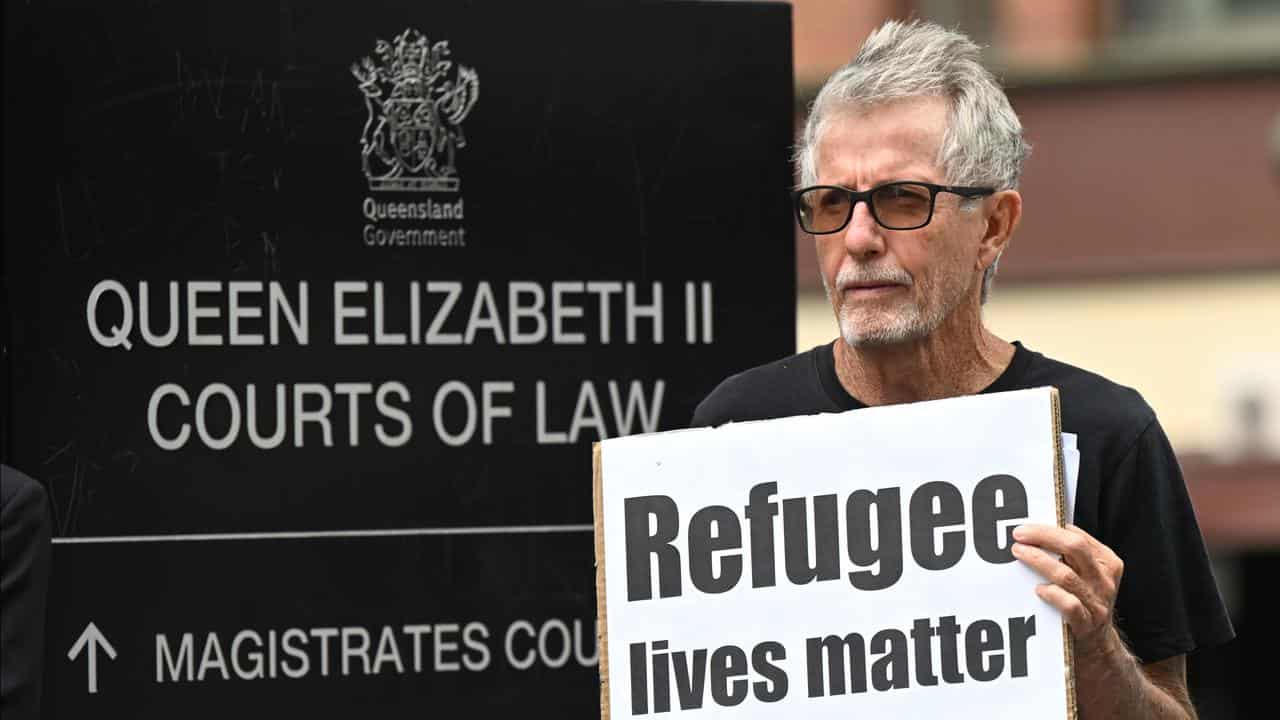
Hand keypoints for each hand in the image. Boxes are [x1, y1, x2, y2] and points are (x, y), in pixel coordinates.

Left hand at [1010, 523, 1124, 657]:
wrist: (1096, 643)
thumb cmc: (1083, 600)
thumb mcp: (1086, 574)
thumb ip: (1071, 555)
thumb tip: (1037, 530)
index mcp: (1107, 562)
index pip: (1078, 536)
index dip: (1050, 529)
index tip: (1026, 526)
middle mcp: (1104, 580)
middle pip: (1075, 548)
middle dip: (1043, 537)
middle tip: (1018, 535)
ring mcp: (1097, 602)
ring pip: (1067, 575)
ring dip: (1039, 561)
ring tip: (1018, 553)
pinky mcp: (1086, 623)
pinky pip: (1070, 605)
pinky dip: (1052, 594)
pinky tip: (1038, 589)